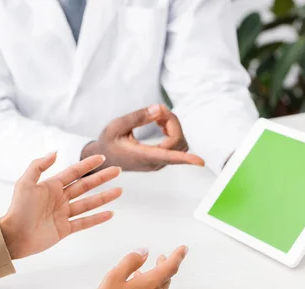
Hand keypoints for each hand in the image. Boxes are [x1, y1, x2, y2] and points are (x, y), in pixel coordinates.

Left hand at [0, 154, 121, 258]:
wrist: (13, 237)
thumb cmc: (17, 209)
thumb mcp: (25, 183)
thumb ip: (38, 166)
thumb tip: (55, 152)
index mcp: (51, 186)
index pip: (74, 172)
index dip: (87, 164)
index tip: (102, 157)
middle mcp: (59, 199)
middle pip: (85, 186)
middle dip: (101, 178)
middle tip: (117, 171)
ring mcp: (63, 214)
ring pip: (88, 203)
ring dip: (104, 197)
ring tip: (119, 191)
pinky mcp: (64, 229)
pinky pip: (84, 222)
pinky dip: (97, 218)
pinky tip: (110, 213)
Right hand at [81, 104, 204, 170]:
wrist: (104, 158)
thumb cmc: (108, 142)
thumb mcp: (116, 126)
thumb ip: (137, 117)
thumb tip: (159, 109)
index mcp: (142, 155)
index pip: (169, 156)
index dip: (186, 158)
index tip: (200, 161)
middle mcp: (154, 162)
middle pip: (178, 142)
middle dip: (172, 122)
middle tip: (156, 110)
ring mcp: (159, 162)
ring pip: (180, 143)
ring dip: (173, 126)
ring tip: (155, 117)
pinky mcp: (161, 159)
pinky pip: (176, 144)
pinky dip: (172, 130)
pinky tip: (159, 123)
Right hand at [88, 246, 187, 288]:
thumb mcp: (114, 277)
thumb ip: (131, 261)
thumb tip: (143, 252)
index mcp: (151, 284)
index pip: (171, 266)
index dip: (178, 255)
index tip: (183, 249)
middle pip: (165, 279)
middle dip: (164, 267)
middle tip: (161, 259)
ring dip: (153, 282)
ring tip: (140, 277)